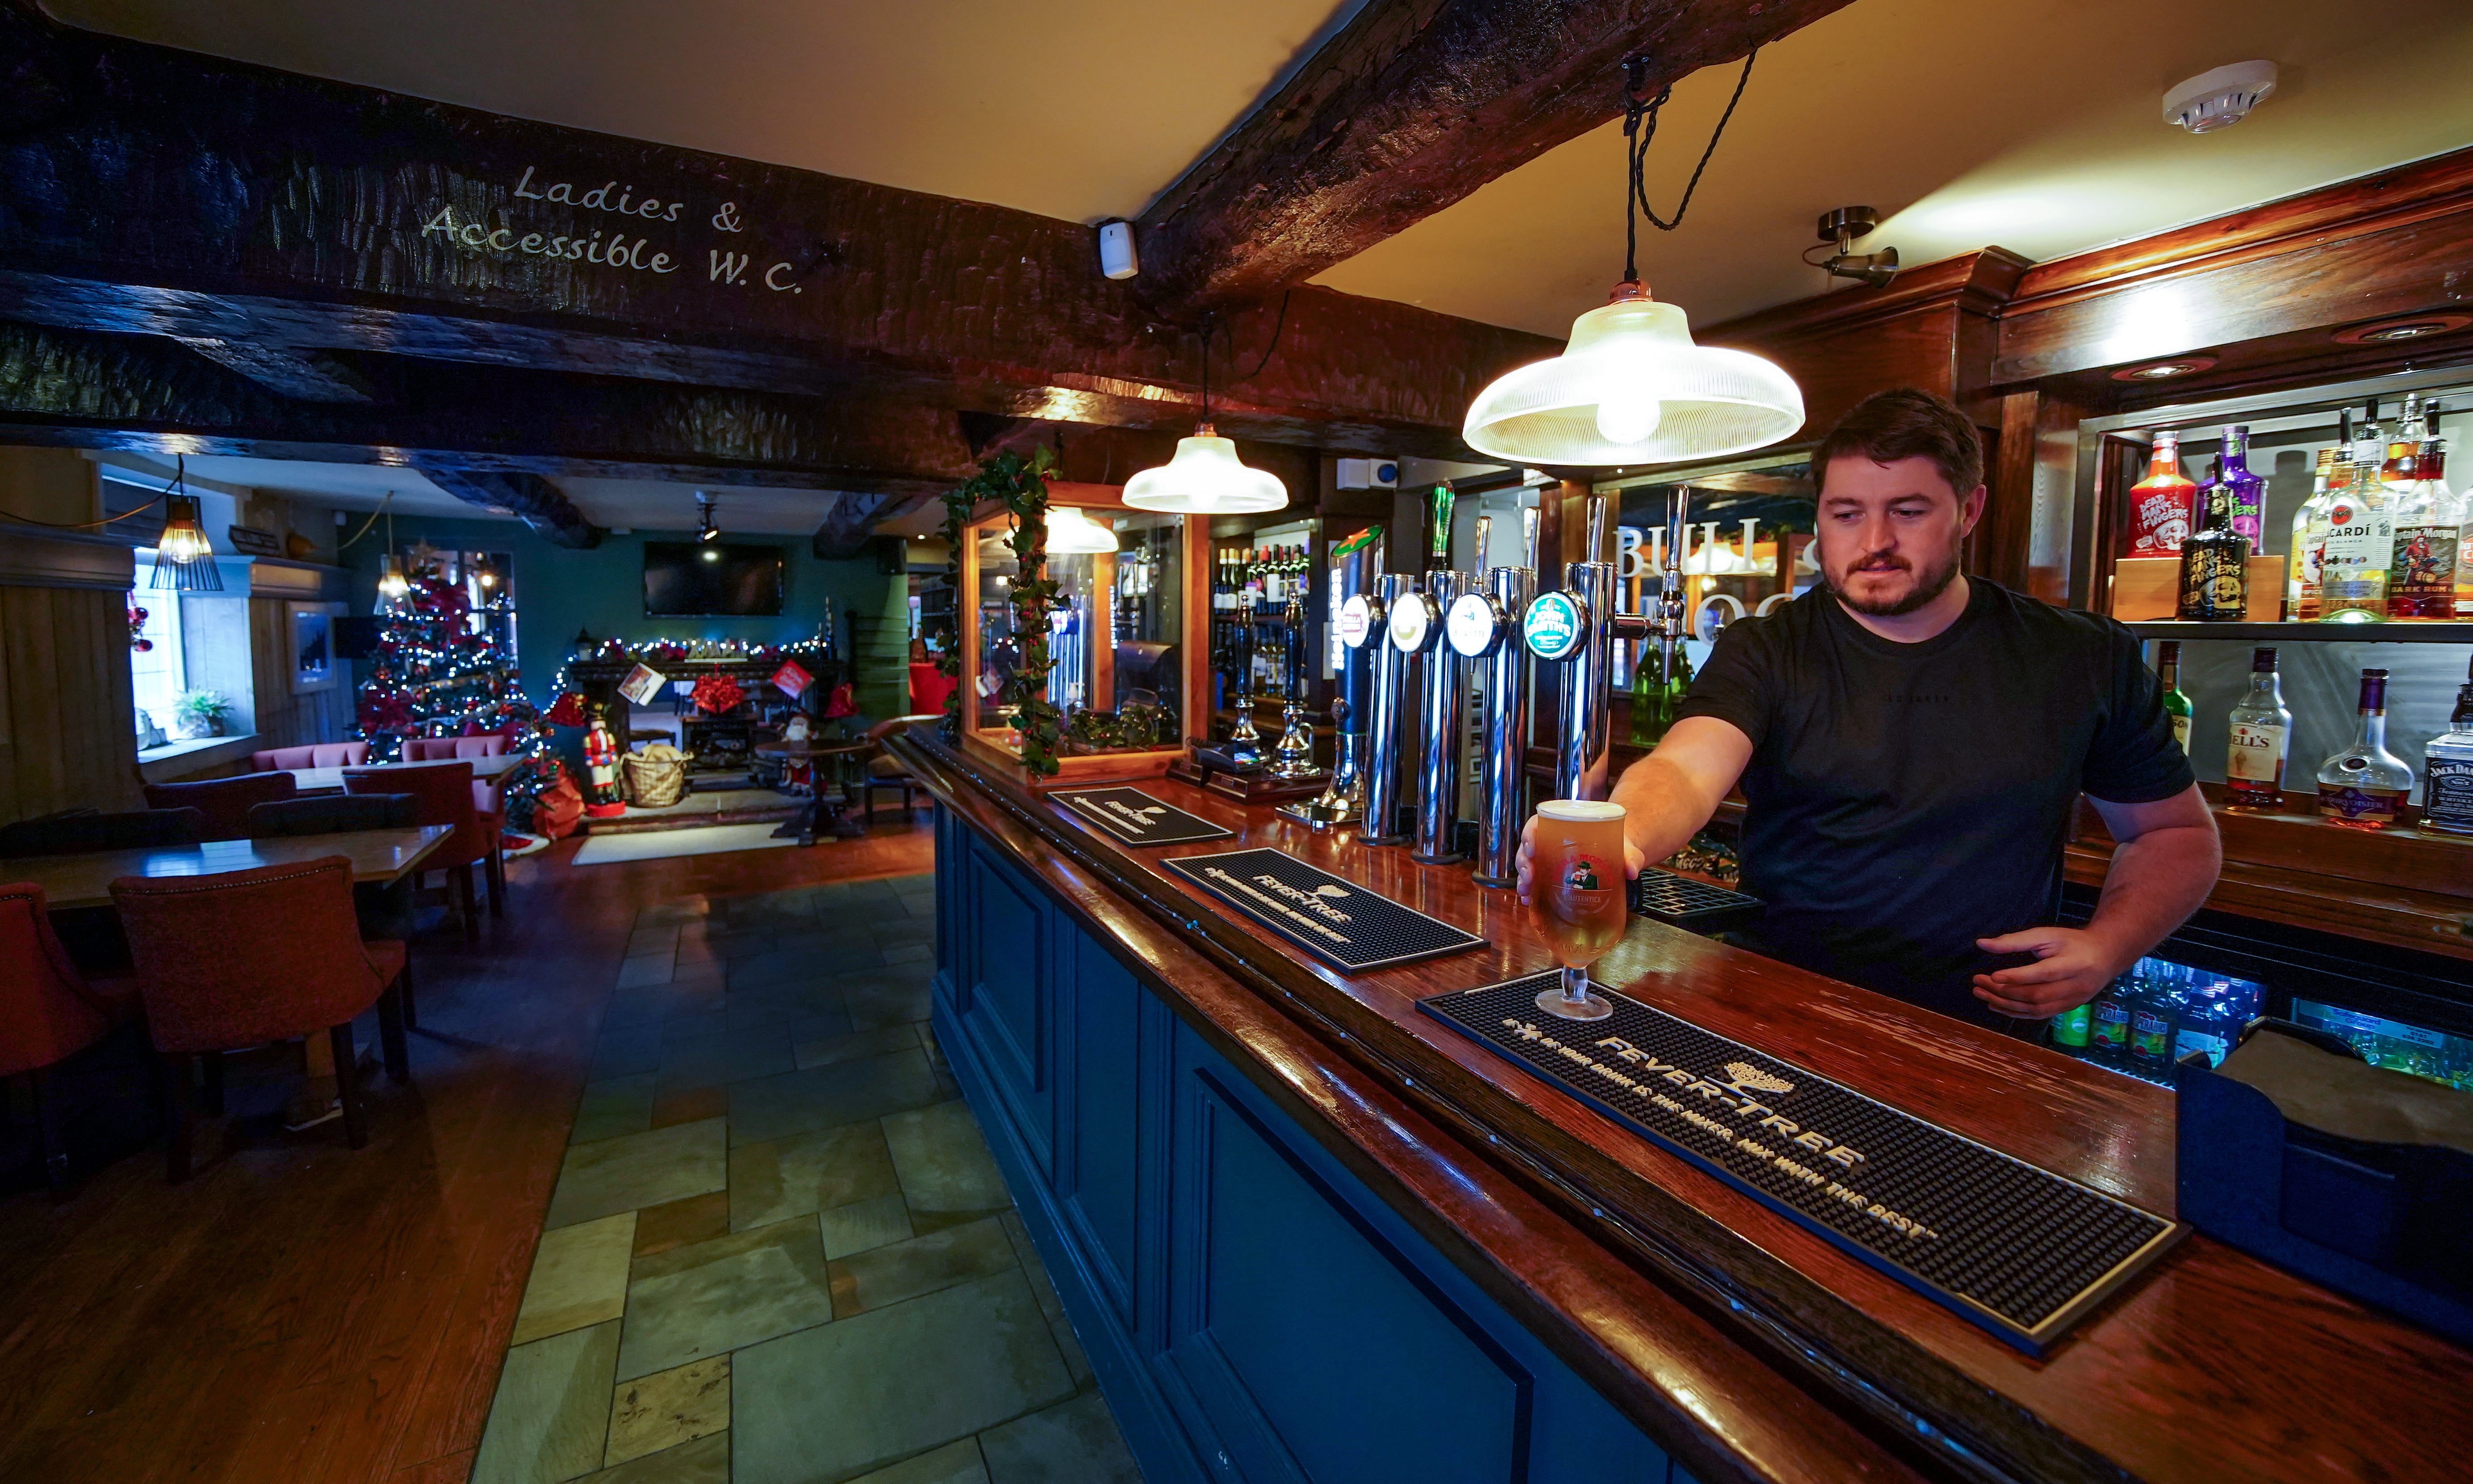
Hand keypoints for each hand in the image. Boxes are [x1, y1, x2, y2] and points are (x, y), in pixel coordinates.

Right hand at [1516, 816, 1646, 902]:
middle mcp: (1551, 842)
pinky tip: (1528, 901)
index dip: (1529, 834)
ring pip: (1527, 865)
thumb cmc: (1616, 845)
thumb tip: (1632, 870)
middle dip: (1523, 862)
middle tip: (1530, 876)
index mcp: (1563, 826)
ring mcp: (1548, 860)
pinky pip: (1534, 882)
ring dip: (1523, 879)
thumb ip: (1630, 855)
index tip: (1532, 847)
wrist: (1619, 856)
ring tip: (1527, 892)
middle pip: (1528, 847)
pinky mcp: (1550, 876)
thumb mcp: (1624, 847)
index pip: (1537, 824)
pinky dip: (1529, 891)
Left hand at [1971, 927, 2121, 1018]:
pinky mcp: (2068, 1008)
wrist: (2106, 956)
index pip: (2043, 974)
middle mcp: (2076, 986)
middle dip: (2004, 991)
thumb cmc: (2073, 942)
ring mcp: (2073, 1000)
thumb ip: (2015, 940)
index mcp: (2074, 964)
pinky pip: (2039, 1015)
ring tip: (1982, 994)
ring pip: (2036, 1008)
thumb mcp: (2047, 934)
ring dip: (2006, 1004)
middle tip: (1978, 982)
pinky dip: (2017, 1013)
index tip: (1993, 975)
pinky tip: (1998, 1006)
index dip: (2018, 976)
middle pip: (2036, 994)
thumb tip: (1982, 944)